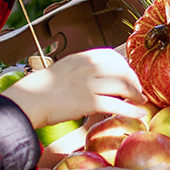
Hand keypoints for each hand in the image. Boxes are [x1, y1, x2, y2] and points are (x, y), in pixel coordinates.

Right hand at [0, 49, 147, 127]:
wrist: (28, 100)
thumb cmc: (42, 88)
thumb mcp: (63, 69)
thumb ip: (80, 69)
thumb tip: (95, 76)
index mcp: (82, 58)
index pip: (112, 56)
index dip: (125, 67)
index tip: (129, 76)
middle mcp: (88, 67)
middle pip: (122, 70)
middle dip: (134, 81)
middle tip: (138, 91)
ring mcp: (90, 84)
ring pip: (123, 86)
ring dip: (136, 95)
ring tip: (140, 102)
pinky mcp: (89, 102)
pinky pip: (117, 105)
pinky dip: (131, 110)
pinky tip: (139, 113)